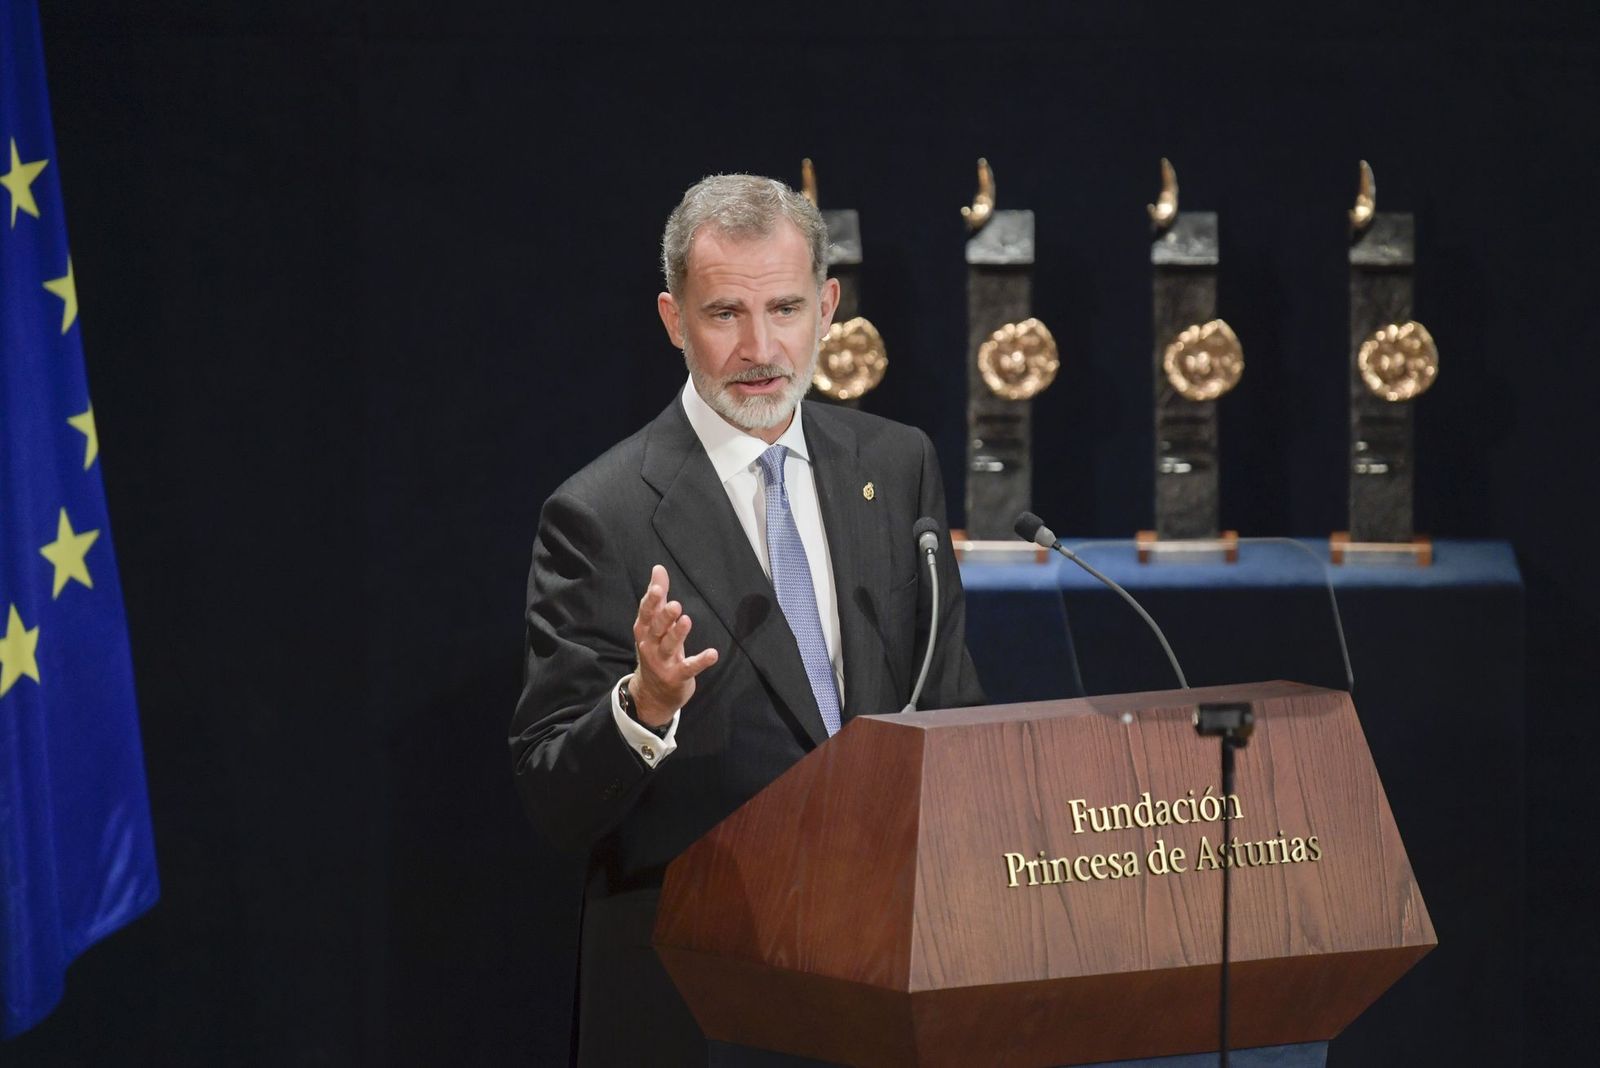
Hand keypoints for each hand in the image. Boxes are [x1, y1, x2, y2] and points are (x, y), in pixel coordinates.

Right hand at [629, 565, 717, 726]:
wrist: (652, 693)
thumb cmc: (656, 650)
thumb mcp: (654, 625)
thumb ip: (657, 597)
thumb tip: (658, 568)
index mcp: (644, 630)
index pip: (646, 613)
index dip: (651, 600)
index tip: (658, 586)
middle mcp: (649, 646)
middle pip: (656, 629)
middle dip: (664, 617)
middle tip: (675, 604)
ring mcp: (662, 663)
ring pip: (669, 647)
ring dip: (677, 634)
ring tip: (687, 620)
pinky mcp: (676, 677)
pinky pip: (689, 668)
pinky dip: (700, 661)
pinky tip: (713, 654)